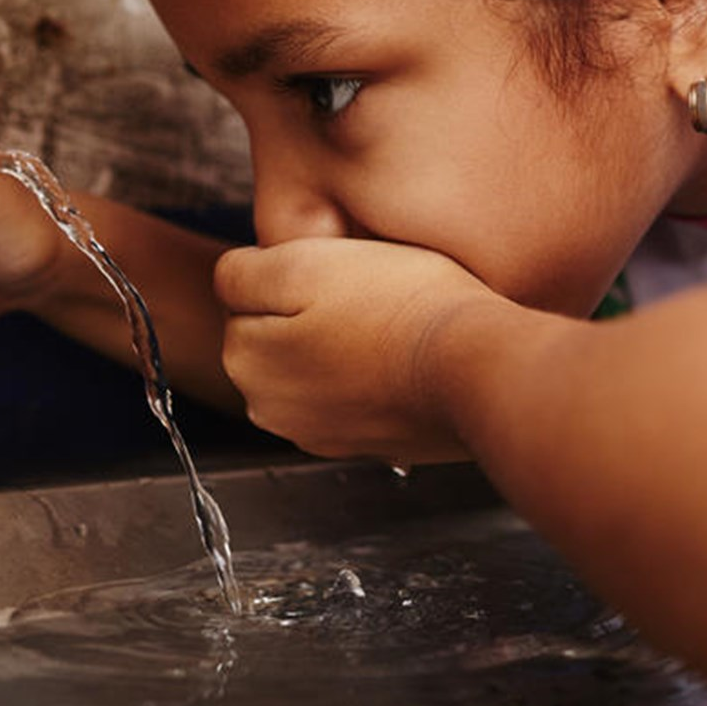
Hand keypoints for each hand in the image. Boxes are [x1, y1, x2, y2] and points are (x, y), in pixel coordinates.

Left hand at [212, 237, 507, 464]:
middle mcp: (271, 410)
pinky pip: (354, 390)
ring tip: (387, 323)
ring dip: (339, 343)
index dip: (290, 274)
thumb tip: (228, 281)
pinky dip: (370, 374)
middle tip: (363, 292)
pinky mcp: (367, 442)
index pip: (245, 296)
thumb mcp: (302, 263)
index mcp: (245, 360)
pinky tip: (402, 357)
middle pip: (276, 333)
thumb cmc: (399, 305)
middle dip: (308, 311)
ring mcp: (320, 434)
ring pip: (314, 362)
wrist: (478, 369)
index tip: (335, 272)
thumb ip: (241, 273)